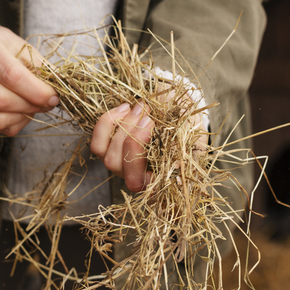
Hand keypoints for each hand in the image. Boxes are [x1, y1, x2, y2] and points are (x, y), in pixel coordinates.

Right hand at [0, 22, 58, 135]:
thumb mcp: (20, 45)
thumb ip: (39, 67)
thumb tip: (58, 89)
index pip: (12, 77)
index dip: (37, 91)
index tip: (53, 97)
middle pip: (1, 101)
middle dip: (31, 106)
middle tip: (46, 103)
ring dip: (23, 117)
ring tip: (33, 106)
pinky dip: (13, 122)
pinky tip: (19, 111)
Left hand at [90, 92, 208, 192]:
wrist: (179, 109)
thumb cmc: (189, 126)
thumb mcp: (192, 135)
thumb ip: (184, 147)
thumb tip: (172, 162)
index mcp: (158, 180)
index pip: (136, 181)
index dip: (137, 154)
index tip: (152, 125)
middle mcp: (135, 176)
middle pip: (116, 165)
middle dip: (129, 136)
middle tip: (148, 115)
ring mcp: (119, 164)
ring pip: (104, 155)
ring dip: (121, 127)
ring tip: (141, 108)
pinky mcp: (108, 149)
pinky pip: (97, 143)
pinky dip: (107, 122)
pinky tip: (125, 108)